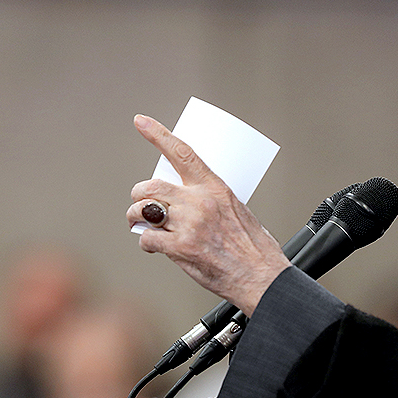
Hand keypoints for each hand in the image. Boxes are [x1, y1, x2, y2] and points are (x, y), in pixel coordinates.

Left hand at [127, 114, 289, 314]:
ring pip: (143, 210)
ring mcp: (189, 225)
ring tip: (140, 223)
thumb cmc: (254, 247)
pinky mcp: (181, 248)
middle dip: (139, 194)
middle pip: (152, 186)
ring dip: (136, 217)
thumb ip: (209, 201)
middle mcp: (199, 202)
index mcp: (215, 188)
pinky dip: (145, 242)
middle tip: (139, 204)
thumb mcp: (237, 210)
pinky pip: (147, 238)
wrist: (261, 276)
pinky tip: (153, 246)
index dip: (158, 134)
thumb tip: (185, 203)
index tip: (141, 121)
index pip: (182, 153)